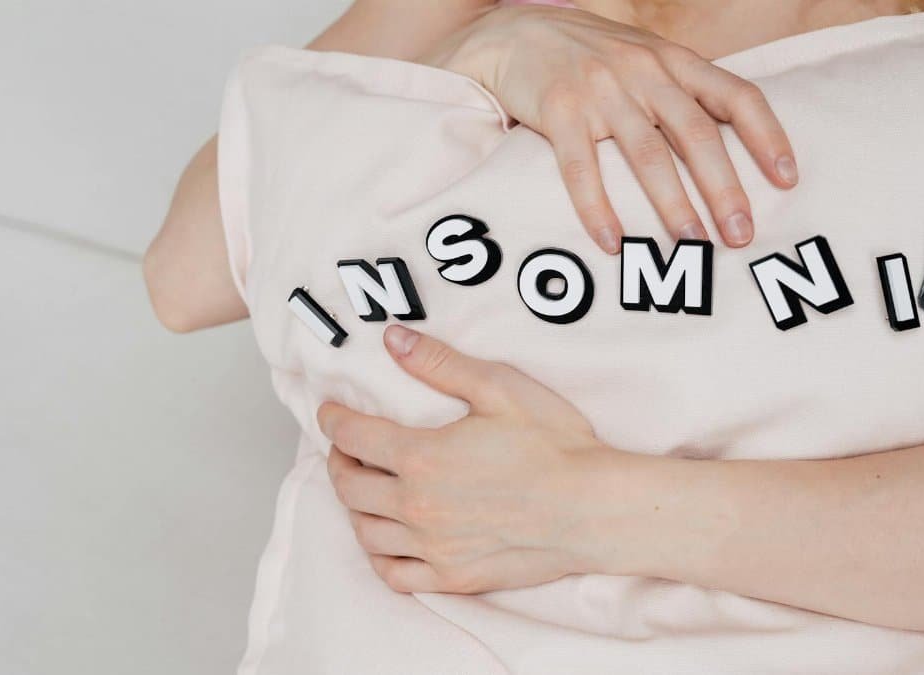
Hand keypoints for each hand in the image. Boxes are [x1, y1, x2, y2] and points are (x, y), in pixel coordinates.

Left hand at [317, 325, 625, 593]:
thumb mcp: (500, 387)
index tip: (330, 411)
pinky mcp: (453, 577)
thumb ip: (440, 363)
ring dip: (354, 507)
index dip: (333, 420)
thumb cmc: (554, 446)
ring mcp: (433, 548)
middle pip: (349, 486)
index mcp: (422, 457)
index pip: (353, 437)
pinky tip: (385, 540)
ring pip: (366, 531)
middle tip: (345, 449)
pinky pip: (394, 574)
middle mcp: (417, 507)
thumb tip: (393, 339)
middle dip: (338, 462)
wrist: (593, 508)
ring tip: (363, 489)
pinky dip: (378, 556)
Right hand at [419, 5, 798, 252]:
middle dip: (724, 188)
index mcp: (674, 61)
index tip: (788, 179)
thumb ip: (681, 91)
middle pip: (696, 134)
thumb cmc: (588, 56)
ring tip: (692, 243)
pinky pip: (581, 167)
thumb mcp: (644, 58)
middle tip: (741, 234)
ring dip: (672, 204)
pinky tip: (612, 242)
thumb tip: (730, 147)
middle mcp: (643, 71)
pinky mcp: (558, 109)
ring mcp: (600, 89)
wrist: (514, 32)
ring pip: (647, 154)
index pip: (737, 95)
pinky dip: (597, 208)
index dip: (767, 137)